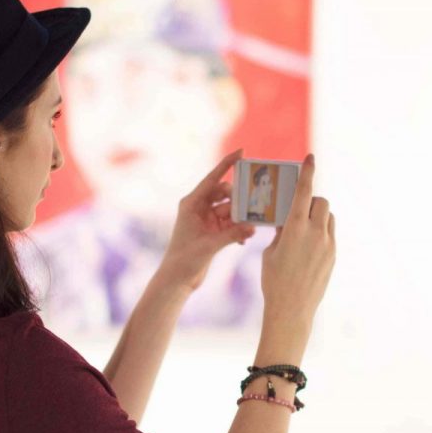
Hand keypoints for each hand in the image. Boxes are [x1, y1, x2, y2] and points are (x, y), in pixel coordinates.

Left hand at [159, 149, 257, 292]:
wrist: (177, 280)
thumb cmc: (185, 260)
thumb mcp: (211, 245)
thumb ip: (232, 234)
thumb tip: (253, 228)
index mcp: (192, 203)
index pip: (213, 178)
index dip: (227, 164)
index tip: (242, 152)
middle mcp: (199, 208)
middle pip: (225, 194)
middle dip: (240, 200)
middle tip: (254, 205)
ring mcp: (206, 219)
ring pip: (230, 210)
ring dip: (241, 218)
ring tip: (250, 229)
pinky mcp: (212, 231)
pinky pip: (231, 223)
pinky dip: (238, 229)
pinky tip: (243, 240)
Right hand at [259, 153, 335, 349]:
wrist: (292, 309)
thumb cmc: (274, 280)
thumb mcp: (271, 251)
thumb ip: (282, 232)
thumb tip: (289, 221)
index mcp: (296, 228)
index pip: (304, 192)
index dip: (307, 172)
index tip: (310, 157)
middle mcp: (316, 233)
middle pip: (320, 202)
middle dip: (311, 201)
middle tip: (298, 211)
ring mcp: (328, 245)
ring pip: (328, 218)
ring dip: (317, 216)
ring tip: (302, 230)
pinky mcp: (333, 256)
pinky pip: (330, 234)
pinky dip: (321, 232)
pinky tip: (307, 246)